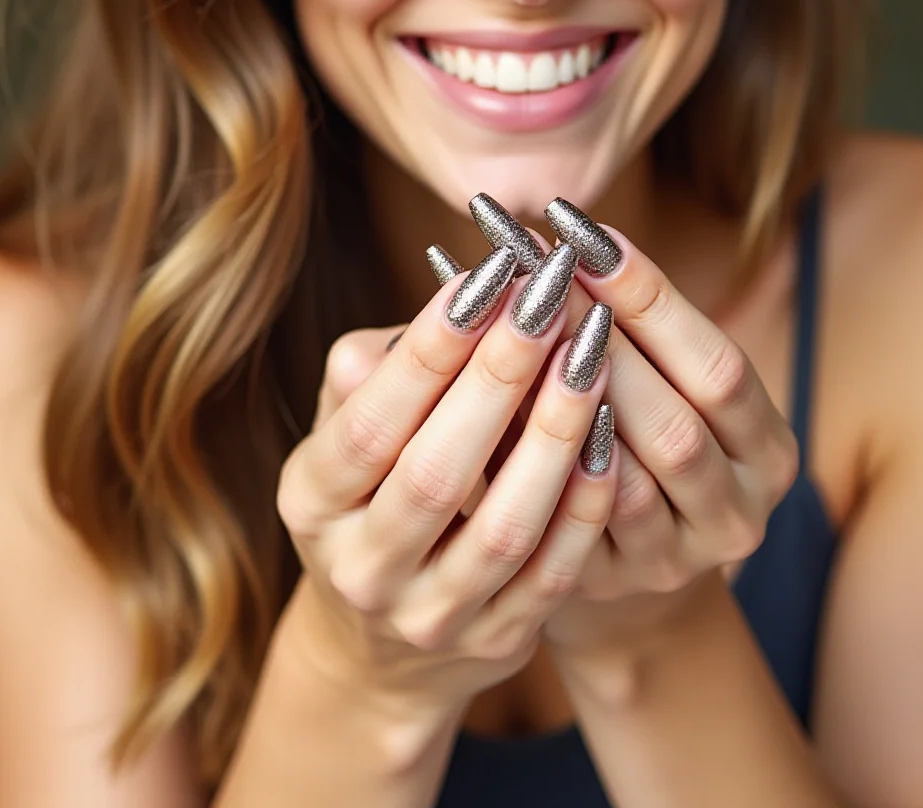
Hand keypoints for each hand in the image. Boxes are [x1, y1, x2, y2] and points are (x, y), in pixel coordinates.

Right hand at [274, 244, 617, 717]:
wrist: (380, 647)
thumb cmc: (374, 494)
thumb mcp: (346, 436)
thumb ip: (375, 370)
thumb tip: (438, 307)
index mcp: (311, 503)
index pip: (369, 422)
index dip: (428, 351)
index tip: (486, 276)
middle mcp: (362, 569)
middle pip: (435, 474)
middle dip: (498, 378)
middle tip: (547, 298)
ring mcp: (431, 617)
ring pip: (503, 527)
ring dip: (554, 435)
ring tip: (591, 354)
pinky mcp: (497, 642)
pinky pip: (554, 570)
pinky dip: (586, 502)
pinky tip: (612, 433)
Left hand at [536, 207, 801, 655]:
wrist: (617, 558)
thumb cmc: (630, 436)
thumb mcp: (656, 385)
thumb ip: (622, 328)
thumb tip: (546, 239)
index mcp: (767, 449)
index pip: (718, 365)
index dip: (652, 297)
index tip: (580, 229)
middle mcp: (739, 513)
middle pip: (676, 424)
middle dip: (601, 341)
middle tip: (530, 273)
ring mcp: (678, 562)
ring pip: (628, 481)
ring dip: (564, 402)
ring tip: (506, 330)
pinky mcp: (614, 589)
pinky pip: (574, 528)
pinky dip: (538, 463)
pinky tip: (494, 409)